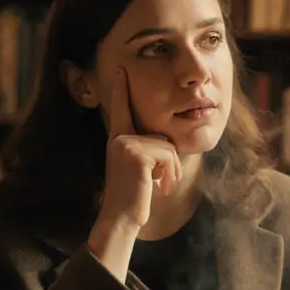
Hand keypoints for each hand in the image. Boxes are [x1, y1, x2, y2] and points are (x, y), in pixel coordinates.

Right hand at [93, 67, 180, 232]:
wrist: (122, 218)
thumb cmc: (134, 197)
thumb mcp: (140, 169)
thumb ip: (147, 151)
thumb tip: (166, 145)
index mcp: (118, 140)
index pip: (121, 111)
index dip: (122, 91)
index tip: (122, 71)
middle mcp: (119, 138)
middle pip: (162, 137)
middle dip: (169, 162)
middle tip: (157, 183)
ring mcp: (126, 144)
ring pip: (168, 147)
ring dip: (170, 170)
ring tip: (157, 185)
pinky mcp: (136, 154)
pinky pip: (168, 155)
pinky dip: (169, 173)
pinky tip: (157, 186)